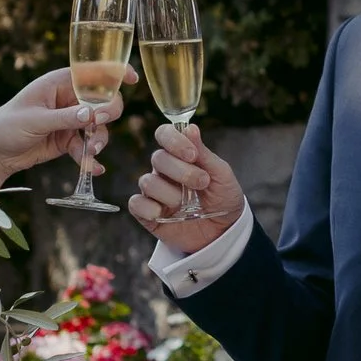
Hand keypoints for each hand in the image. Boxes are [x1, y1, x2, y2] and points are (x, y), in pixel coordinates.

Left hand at [0, 67, 130, 201]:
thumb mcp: (35, 120)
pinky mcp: (67, 140)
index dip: (115, 72)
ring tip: (89, 153)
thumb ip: (65, 117)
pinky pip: (86, 146)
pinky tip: (93, 169)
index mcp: (59, 83)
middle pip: (103, 101)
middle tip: (99, 126)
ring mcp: (69, 120)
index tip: (132, 79)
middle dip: (107, 114)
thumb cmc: (6, 126)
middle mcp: (68, 99)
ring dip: (98, 140)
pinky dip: (90, 158)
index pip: (93, 71)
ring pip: (98, 126)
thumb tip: (93, 113)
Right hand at [127, 123, 245, 252]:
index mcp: (180, 156)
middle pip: (157, 158)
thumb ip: (204, 153)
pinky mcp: (148, 214)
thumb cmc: (223, 199)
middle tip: (202, 183)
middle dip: (181, 171)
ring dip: (170, 193)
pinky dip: (149, 208)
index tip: (191, 155)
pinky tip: (164, 214)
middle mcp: (164, 171)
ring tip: (188, 205)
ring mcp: (155, 192)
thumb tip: (191, 128)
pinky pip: (136, 204)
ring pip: (147, 182)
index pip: (164, 134)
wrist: (224, 232)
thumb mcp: (221, 174)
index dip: (173, 140)